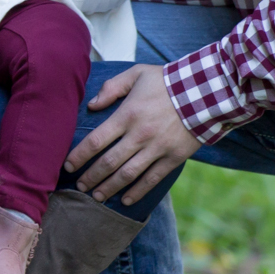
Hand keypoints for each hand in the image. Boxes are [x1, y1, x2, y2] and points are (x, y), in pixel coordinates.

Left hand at [62, 65, 199, 205]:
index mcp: (127, 114)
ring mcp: (157, 148)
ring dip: (109, 188)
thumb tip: (91, 105)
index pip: (95, 141)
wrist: (206, 91)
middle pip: (108, 163)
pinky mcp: (172, 158)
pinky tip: (125, 200)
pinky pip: (152, 179)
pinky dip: (137, 192)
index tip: (68, 166)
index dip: (78, 156)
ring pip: (127, 175)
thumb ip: (112, 87)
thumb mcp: (137, 74)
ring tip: (97, 196)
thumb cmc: (167, 81)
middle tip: (80, 187)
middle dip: (90, 177)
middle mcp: (139, 135)